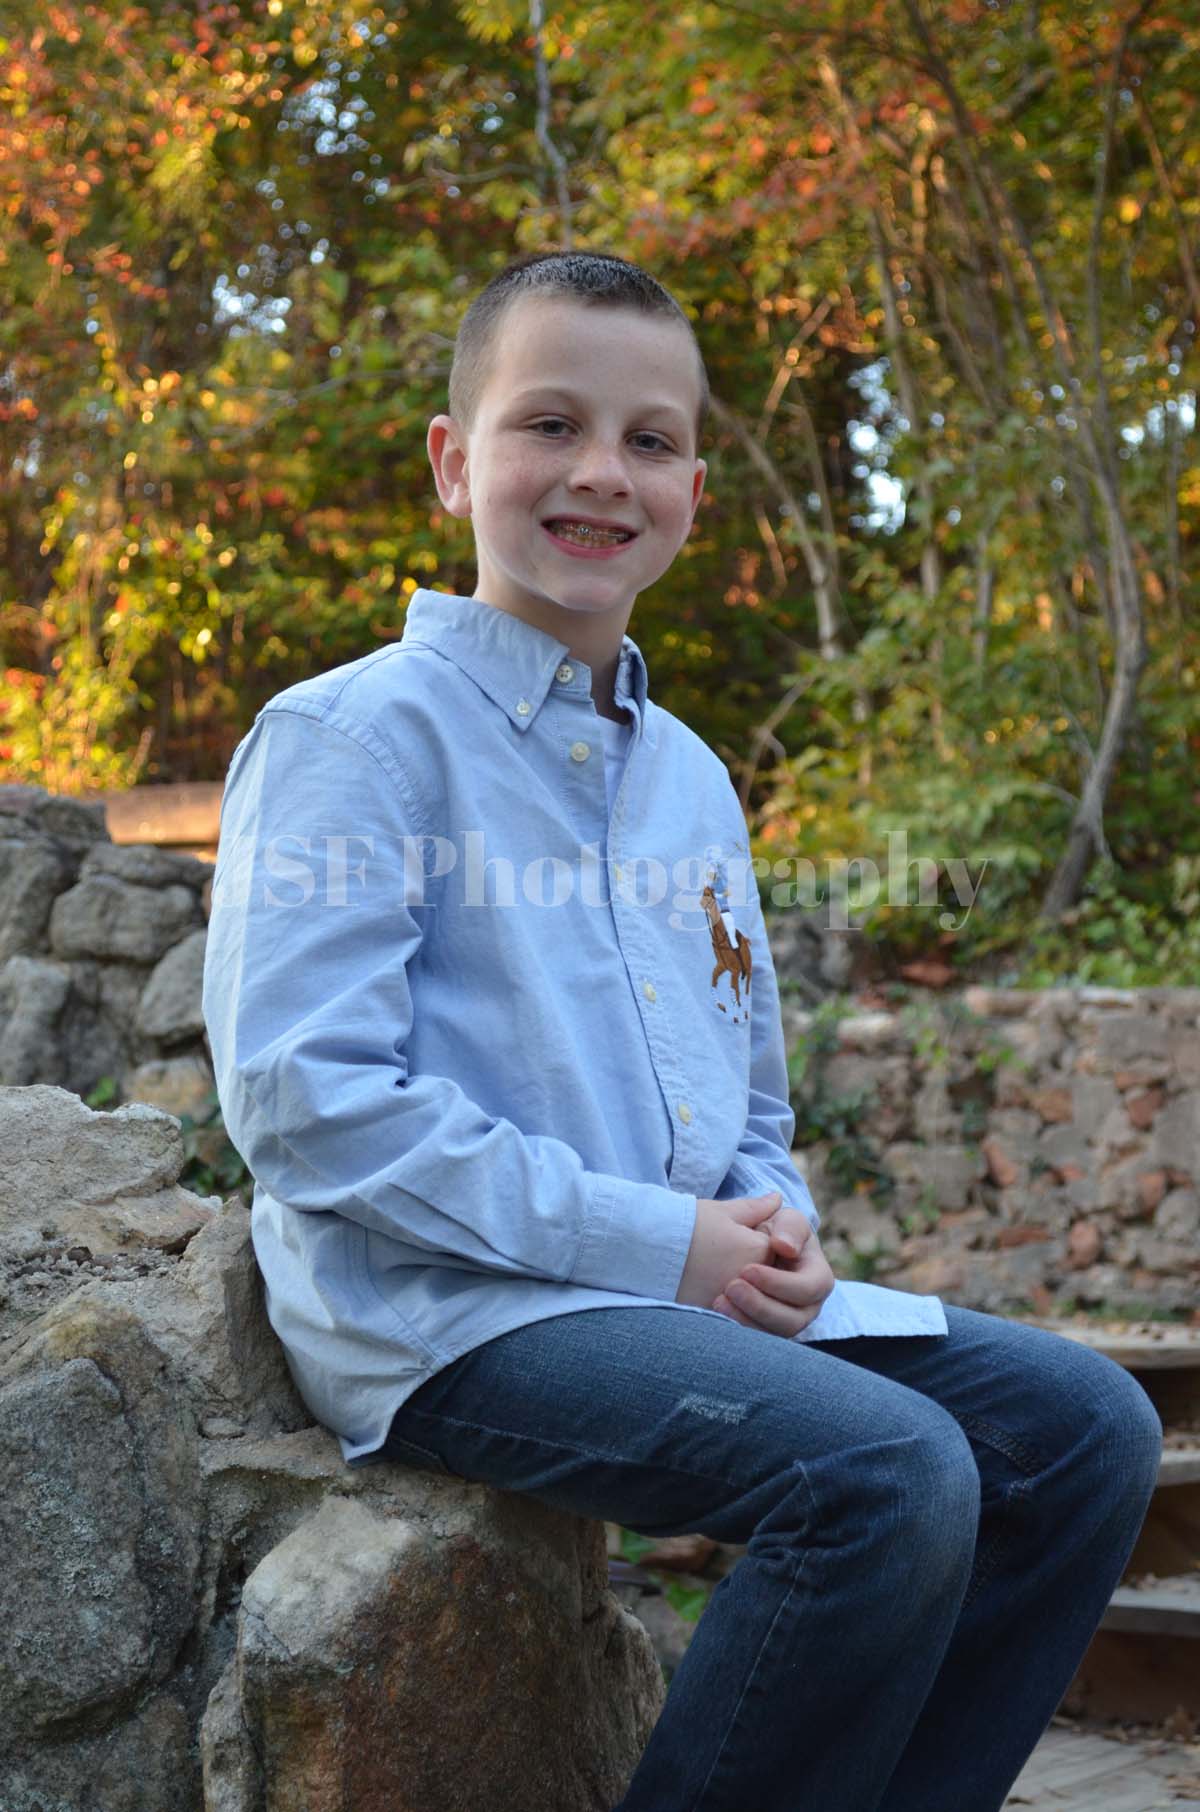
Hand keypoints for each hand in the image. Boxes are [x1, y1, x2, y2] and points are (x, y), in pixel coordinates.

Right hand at [675, 1193, 780, 1308]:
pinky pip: (733, 1315)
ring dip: (739, 1291)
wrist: (646, 1247)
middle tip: (720, 1256)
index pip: (776, 1250)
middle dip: (752, 1269)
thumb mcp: (720, 1211)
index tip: (732, 1236)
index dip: (755, 1241)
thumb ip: (755, 1208)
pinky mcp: (716, 1317)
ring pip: (750, 1299)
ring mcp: (735, 1302)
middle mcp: (751, 1280)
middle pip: (765, 1278)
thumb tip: (777, 1199)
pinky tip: (705, 1289)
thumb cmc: (683, 1224)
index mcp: (758, 1249)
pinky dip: (725, 1306)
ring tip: (710, 1273)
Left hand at [712, 1202, 835, 1337]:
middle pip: (792, 1320)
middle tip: (731, 1287)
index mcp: (819, 1279)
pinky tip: (716, 1312)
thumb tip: (785, 1246)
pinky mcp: (768, 1332)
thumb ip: (789, 1226)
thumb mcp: (787, 1221)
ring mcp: (788, 1323)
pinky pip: (756, 1342)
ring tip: (720, 1301)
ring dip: (746, 1320)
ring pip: (773, 1335)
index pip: (808, 1289)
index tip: (747, 1270)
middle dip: (760, 1305)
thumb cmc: (778, 1232)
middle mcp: (808, 1307)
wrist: (759, 1249)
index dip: (779, 1283)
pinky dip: (736, 1328)